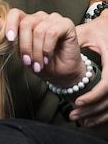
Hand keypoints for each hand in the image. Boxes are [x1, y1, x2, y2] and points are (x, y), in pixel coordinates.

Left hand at [0, 9, 84, 85]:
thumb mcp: (20, 50)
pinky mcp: (66, 25)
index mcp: (27, 20)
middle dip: (24, 46)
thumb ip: (8, 35)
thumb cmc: (40, 61)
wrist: (60, 74)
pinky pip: (52, 33)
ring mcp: (54, 19)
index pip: (14, 13)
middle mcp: (40, 17)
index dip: (9, 24)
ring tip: (38, 63)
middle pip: (25, 23)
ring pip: (38, 30)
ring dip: (36, 51)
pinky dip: (47, 48)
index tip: (9, 39)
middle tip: (27, 62)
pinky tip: (47, 57)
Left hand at [71, 12, 107, 126]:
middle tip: (75, 115)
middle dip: (93, 109)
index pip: (107, 84)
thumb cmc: (97, 30)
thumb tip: (47, 46)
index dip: (94, 96)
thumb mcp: (85, 33)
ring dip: (97, 115)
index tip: (78, 102)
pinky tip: (89, 120)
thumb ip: (69, 38)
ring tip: (79, 119)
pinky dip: (101, 114)